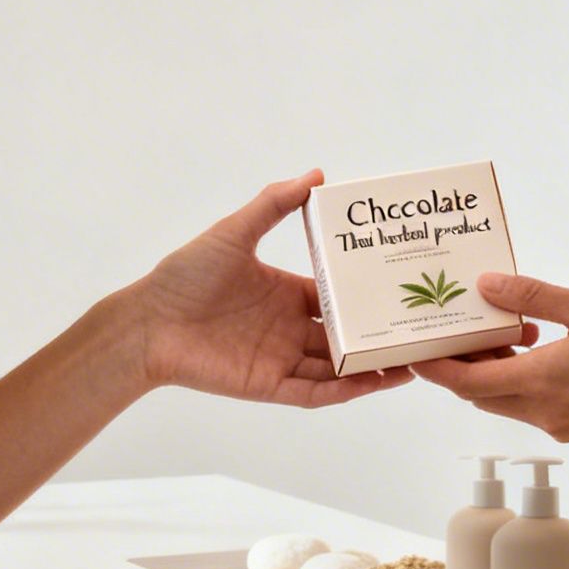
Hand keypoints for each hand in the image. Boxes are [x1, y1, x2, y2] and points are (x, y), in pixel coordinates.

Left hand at [125, 170, 410, 407]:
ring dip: (373, 368)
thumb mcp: (235, 232)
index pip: (335, 297)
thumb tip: (317, 175)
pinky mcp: (269, 386)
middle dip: (379, 336)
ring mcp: (281, 359)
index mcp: (285, 293)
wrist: (147, 323)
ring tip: (413, 363)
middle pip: (344, 335)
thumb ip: (274, 204)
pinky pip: (316, 393)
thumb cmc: (186, 275)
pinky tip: (374, 383)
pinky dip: (346, 390)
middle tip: (420, 330)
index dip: (366, 297)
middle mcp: (288, 328)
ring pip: (339, 368)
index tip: (400, 289)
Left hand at [412, 274, 568, 445]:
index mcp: (541, 381)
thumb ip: (534, 297)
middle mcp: (545, 412)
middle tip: (461, 330)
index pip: (467, 382)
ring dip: (501, 372)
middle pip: (483, 395)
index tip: (416, 351)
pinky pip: (539, 407)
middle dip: (465, 366)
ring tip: (514, 331)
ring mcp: (564, 426)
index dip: (437, 369)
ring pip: (510, 402)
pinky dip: (529, 383)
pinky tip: (548, 351)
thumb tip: (487, 286)